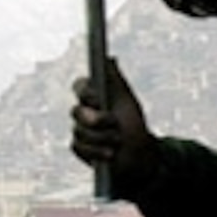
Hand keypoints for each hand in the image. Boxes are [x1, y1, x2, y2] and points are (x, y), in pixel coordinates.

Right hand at [70, 56, 157, 195]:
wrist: (139, 157)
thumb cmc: (134, 126)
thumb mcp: (127, 102)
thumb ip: (116, 81)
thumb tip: (109, 58)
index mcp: (94, 97)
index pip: (80, 87)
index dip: (86, 92)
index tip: (97, 98)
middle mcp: (84, 112)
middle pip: (77, 111)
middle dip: (97, 120)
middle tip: (114, 125)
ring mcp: (80, 131)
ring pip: (79, 131)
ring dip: (102, 138)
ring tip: (118, 142)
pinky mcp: (80, 148)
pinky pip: (79, 147)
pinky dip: (97, 152)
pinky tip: (109, 155)